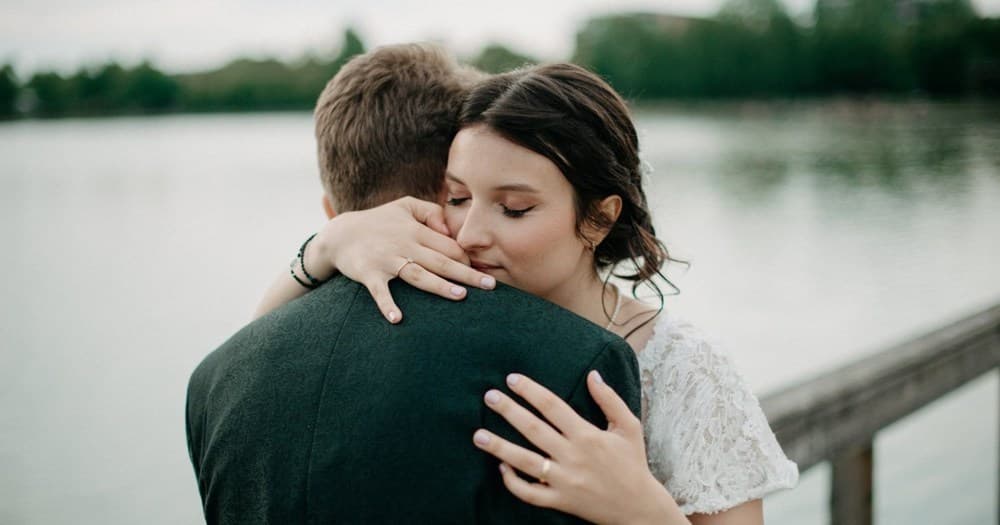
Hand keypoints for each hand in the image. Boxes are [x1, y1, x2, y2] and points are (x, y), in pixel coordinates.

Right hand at [307, 196, 495, 322]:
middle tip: (490, 285)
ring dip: (438, 286)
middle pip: (441, 261)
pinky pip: (380, 291)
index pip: (449, 245)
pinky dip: (387, 305)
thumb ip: (431, 211)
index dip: (467, 259)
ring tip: (460, 295)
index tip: (482, 271)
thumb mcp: (405, 206)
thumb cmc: (379, 221)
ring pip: (418, 275)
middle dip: (467, 273)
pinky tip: (397, 319)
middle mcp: (404, 244)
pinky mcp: (369, 274)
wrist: (340, 234)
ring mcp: (387, 260)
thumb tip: (450, 229)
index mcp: (416, 230)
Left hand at [473, 372, 688, 524]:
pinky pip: (530, 493)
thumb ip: (609, 399)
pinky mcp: (560, 501)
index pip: (553, 406)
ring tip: (478, 435)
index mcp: (588, 435)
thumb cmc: (633, 464)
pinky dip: (513, 482)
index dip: (531, 391)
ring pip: (525, 462)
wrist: (639, 508)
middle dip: (509, 411)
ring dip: (500, 448)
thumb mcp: (628, 427)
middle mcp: (573, 456)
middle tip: (489, 397)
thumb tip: (592, 374)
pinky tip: (501, 467)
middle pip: (534, 430)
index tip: (512, 379)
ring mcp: (564, 481)